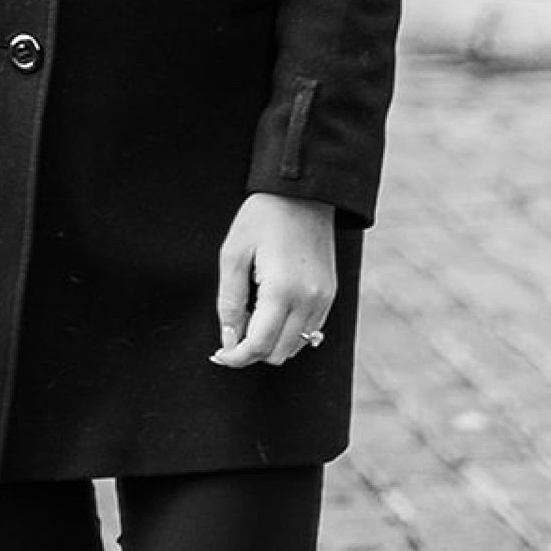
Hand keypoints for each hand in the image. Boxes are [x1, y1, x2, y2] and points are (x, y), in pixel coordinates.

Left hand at [210, 193, 333, 366]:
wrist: (303, 193)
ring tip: (251, 317)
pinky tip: (271, 312)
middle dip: (252, 351)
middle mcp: (308, 301)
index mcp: (282, 290)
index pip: (259, 346)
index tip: (220, 354)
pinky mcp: (330, 295)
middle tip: (232, 333)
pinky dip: (288, 332)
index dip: (236, 357)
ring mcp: (323, 299)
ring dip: (271, 343)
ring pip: (295, 347)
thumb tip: (228, 339)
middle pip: (278, 353)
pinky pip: (309, 332)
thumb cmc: (263, 217)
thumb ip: (230, 301)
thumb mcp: (233, 253)